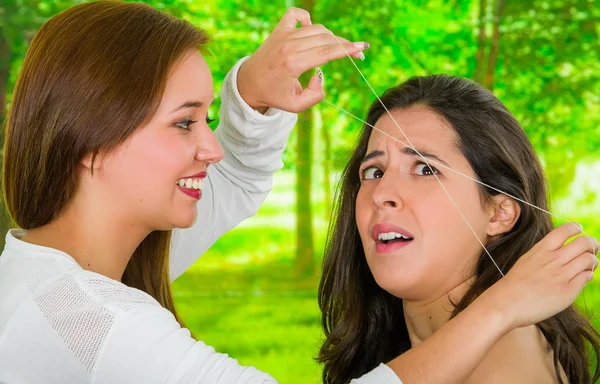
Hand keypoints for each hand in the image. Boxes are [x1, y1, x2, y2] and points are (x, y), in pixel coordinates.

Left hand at [237, 7, 368, 112]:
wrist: (249, 83)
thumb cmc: (273, 94)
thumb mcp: (296, 105)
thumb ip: (315, 95)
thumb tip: (321, 77)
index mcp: (293, 63)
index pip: (326, 52)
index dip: (347, 50)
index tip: (362, 48)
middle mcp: (289, 45)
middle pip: (326, 39)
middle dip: (344, 45)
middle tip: (356, 53)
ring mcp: (283, 34)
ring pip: (316, 29)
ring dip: (330, 37)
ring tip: (335, 50)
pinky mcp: (279, 29)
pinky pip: (296, 14)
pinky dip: (307, 18)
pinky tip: (311, 29)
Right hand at [486, 222, 597, 328]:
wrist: (506, 303)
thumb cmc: (515, 284)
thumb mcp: (527, 260)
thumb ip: (546, 254)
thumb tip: (566, 252)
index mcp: (542, 249)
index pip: (567, 229)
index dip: (577, 228)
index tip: (579, 232)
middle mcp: (554, 259)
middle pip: (584, 242)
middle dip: (592, 244)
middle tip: (592, 248)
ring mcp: (562, 275)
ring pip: (589, 259)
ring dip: (592, 261)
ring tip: (588, 266)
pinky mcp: (568, 291)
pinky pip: (587, 277)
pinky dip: (588, 275)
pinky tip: (581, 278)